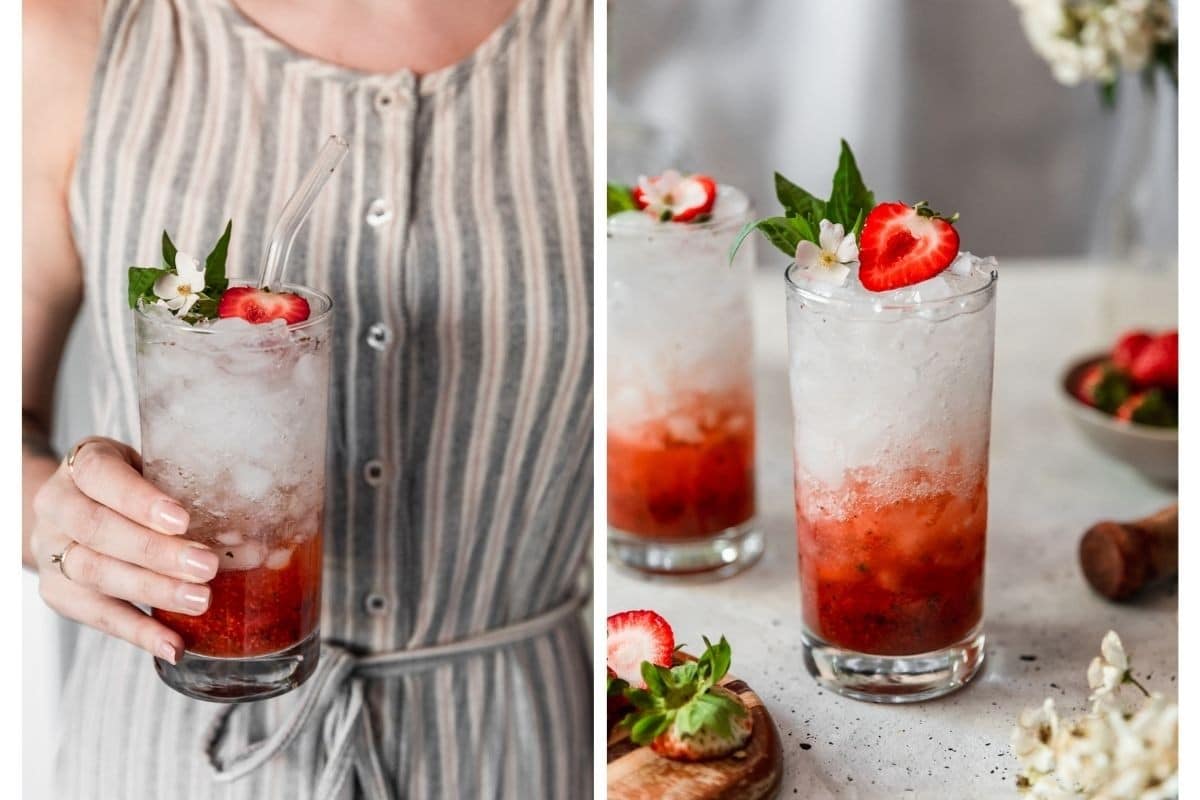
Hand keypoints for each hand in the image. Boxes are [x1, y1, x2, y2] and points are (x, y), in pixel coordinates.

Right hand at [30, 437, 218, 662]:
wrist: (73, 509)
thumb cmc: (130, 487)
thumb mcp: (153, 472)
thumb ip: (192, 496)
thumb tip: (255, 543)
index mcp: (83, 465)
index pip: (101, 475)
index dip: (140, 500)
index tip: (182, 520)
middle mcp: (58, 505)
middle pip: (98, 530)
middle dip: (156, 552)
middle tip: (206, 567)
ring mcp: (51, 550)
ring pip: (94, 573)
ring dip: (152, 591)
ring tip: (200, 601)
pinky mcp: (58, 591)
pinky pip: (96, 615)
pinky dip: (138, 632)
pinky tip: (173, 645)